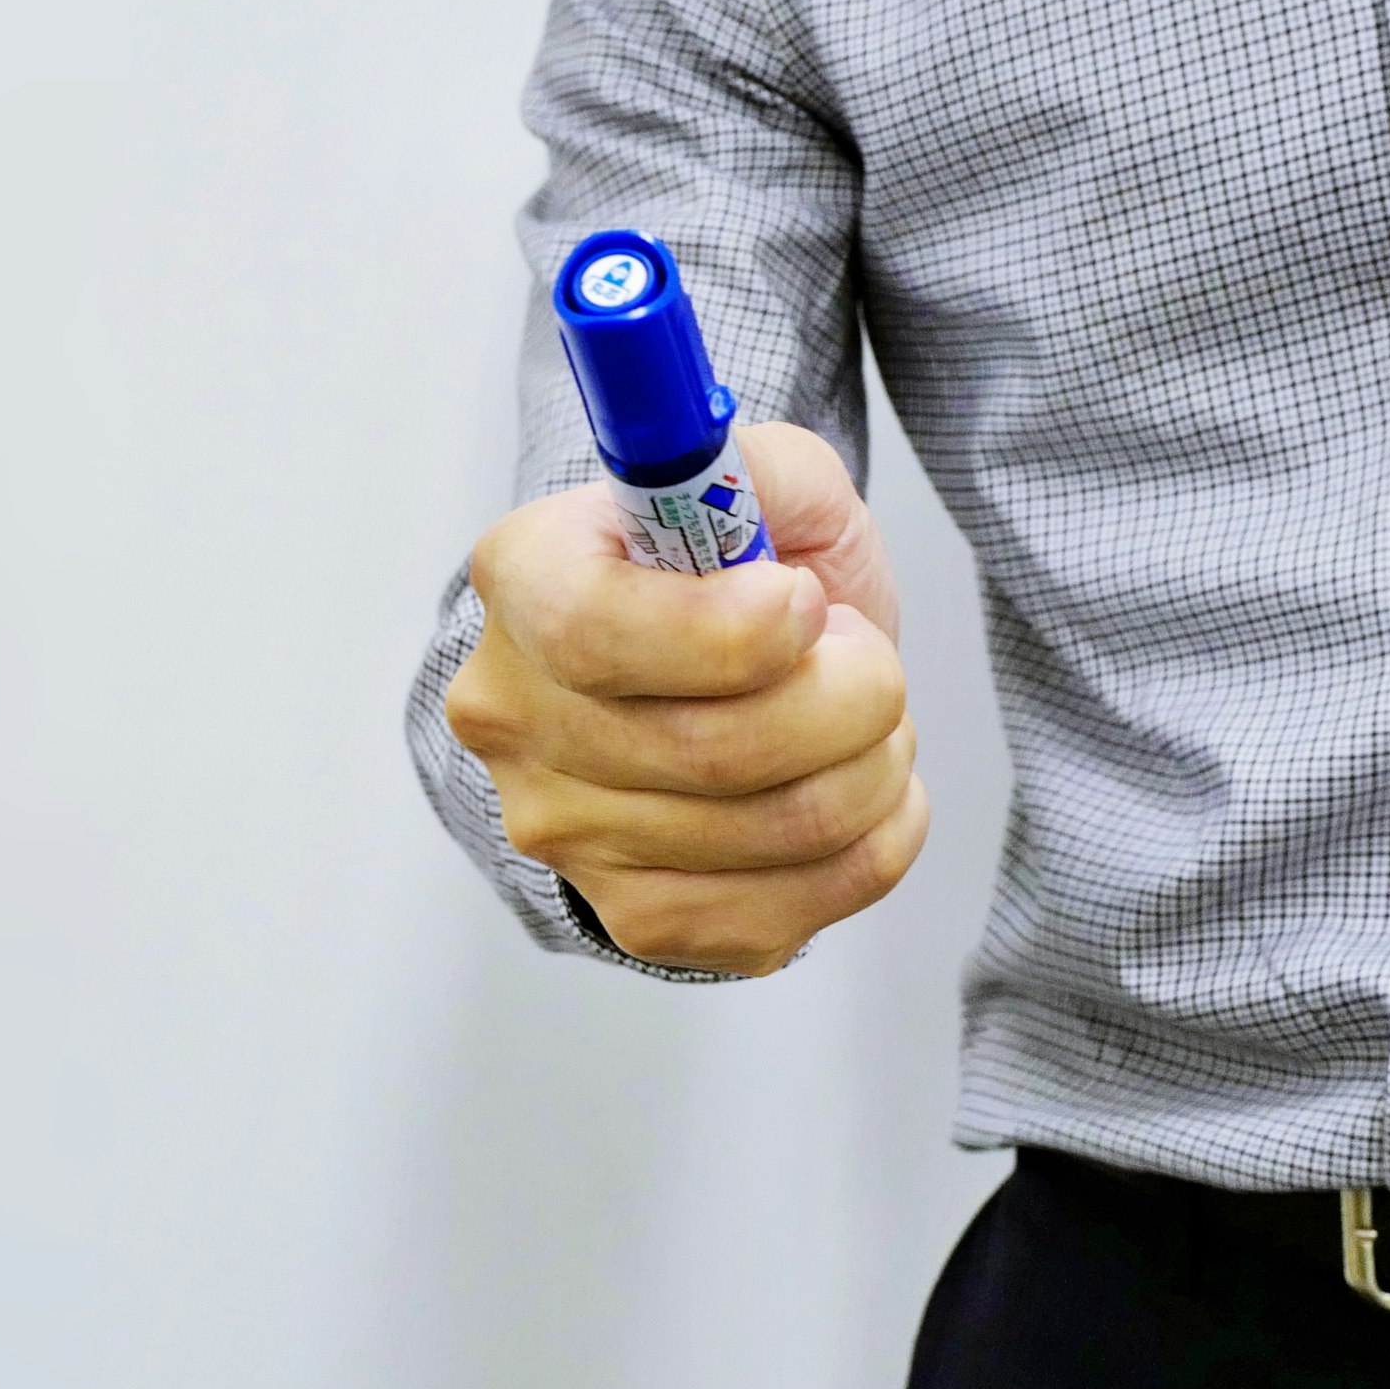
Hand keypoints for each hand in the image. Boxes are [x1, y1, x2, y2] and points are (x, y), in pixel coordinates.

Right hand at [442, 423, 927, 976]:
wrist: (699, 673)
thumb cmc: (729, 572)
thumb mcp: (755, 478)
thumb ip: (762, 472)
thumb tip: (761, 545)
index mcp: (522, 579)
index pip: (591, 632)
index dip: (730, 632)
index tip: (804, 602)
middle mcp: (516, 715)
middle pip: (710, 749)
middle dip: (849, 698)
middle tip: (868, 662)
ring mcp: (566, 832)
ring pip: (775, 831)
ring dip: (874, 767)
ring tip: (868, 720)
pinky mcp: (636, 916)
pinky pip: (794, 909)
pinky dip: (873, 844)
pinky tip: (862, 787)